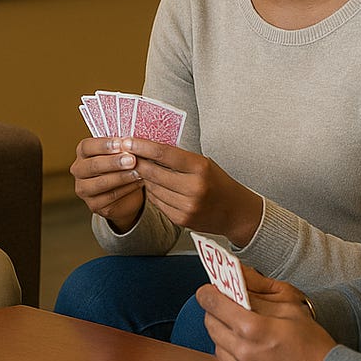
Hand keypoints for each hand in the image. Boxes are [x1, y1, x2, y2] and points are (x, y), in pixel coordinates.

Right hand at [70, 137, 145, 231]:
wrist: (125, 192)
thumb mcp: (120, 153)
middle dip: (114, 162)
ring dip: (121, 177)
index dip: (103, 145)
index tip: (121, 144)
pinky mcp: (93, 205)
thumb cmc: (121, 166)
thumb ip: (122, 147)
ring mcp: (84, 189)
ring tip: (138, 173)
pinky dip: (126, 190)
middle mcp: (79, 170)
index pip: (87, 147)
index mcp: (83, 153)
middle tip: (132, 160)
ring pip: (101, 183)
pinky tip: (137, 183)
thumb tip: (132, 141)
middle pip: (93, 165)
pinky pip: (110, 197)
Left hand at [122, 137, 262, 245]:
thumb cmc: (218, 182)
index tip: (127, 141)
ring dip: (144, 178)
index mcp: (200, 168)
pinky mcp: (181, 219)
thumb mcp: (203, 163)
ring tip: (144, 169)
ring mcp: (187, 206)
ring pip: (152, 188)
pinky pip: (157, 202)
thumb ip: (178, 158)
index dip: (142, 147)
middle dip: (136, 162)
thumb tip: (147, 148)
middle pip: (153, 172)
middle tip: (125, 154)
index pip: (164, 153)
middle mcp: (194, 187)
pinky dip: (153, 192)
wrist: (235, 212)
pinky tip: (156, 186)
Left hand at [198, 268, 334, 360]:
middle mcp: (243, 353)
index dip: (208, 292)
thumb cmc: (315, 346)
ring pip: (217, 347)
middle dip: (215, 312)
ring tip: (244, 331)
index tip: (209, 289)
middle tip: (228, 307)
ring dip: (225, 335)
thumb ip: (260, 289)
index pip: (212, 303)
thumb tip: (239, 272)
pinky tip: (252, 353)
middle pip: (210, 324)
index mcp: (253, 328)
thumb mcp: (291, 307)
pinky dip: (235, 358)